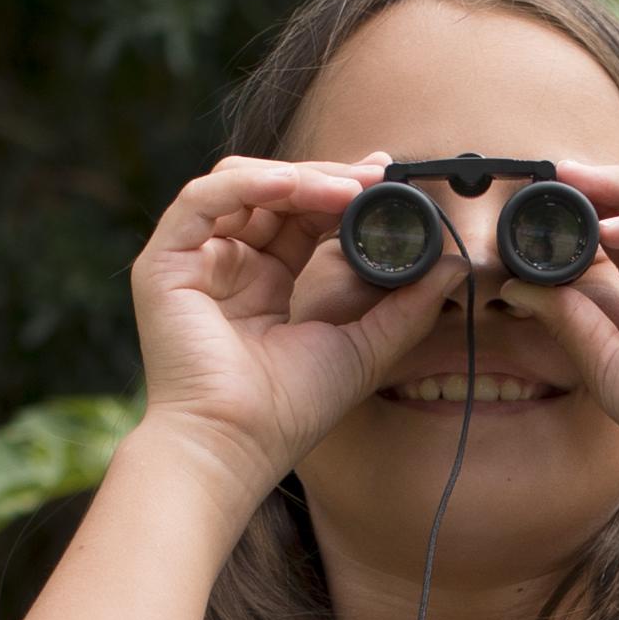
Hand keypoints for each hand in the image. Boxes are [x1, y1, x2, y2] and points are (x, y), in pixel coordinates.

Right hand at [121, 154, 469, 483]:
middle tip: (375, 174)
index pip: (301, 214)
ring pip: (239, 184)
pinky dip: (248, 183)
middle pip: (272, 191)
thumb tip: (455, 266)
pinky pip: (202, 199)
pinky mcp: (163, 262)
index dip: (341, 190)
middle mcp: (226, 264)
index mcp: (265, 282)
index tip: (386, 178)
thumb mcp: (363, 348)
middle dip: (326, 176)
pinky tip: (293, 186)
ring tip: (346, 187)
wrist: (236, 446)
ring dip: (297, 176)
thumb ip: (406, 306)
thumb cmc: (288, 411)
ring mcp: (192, 261)